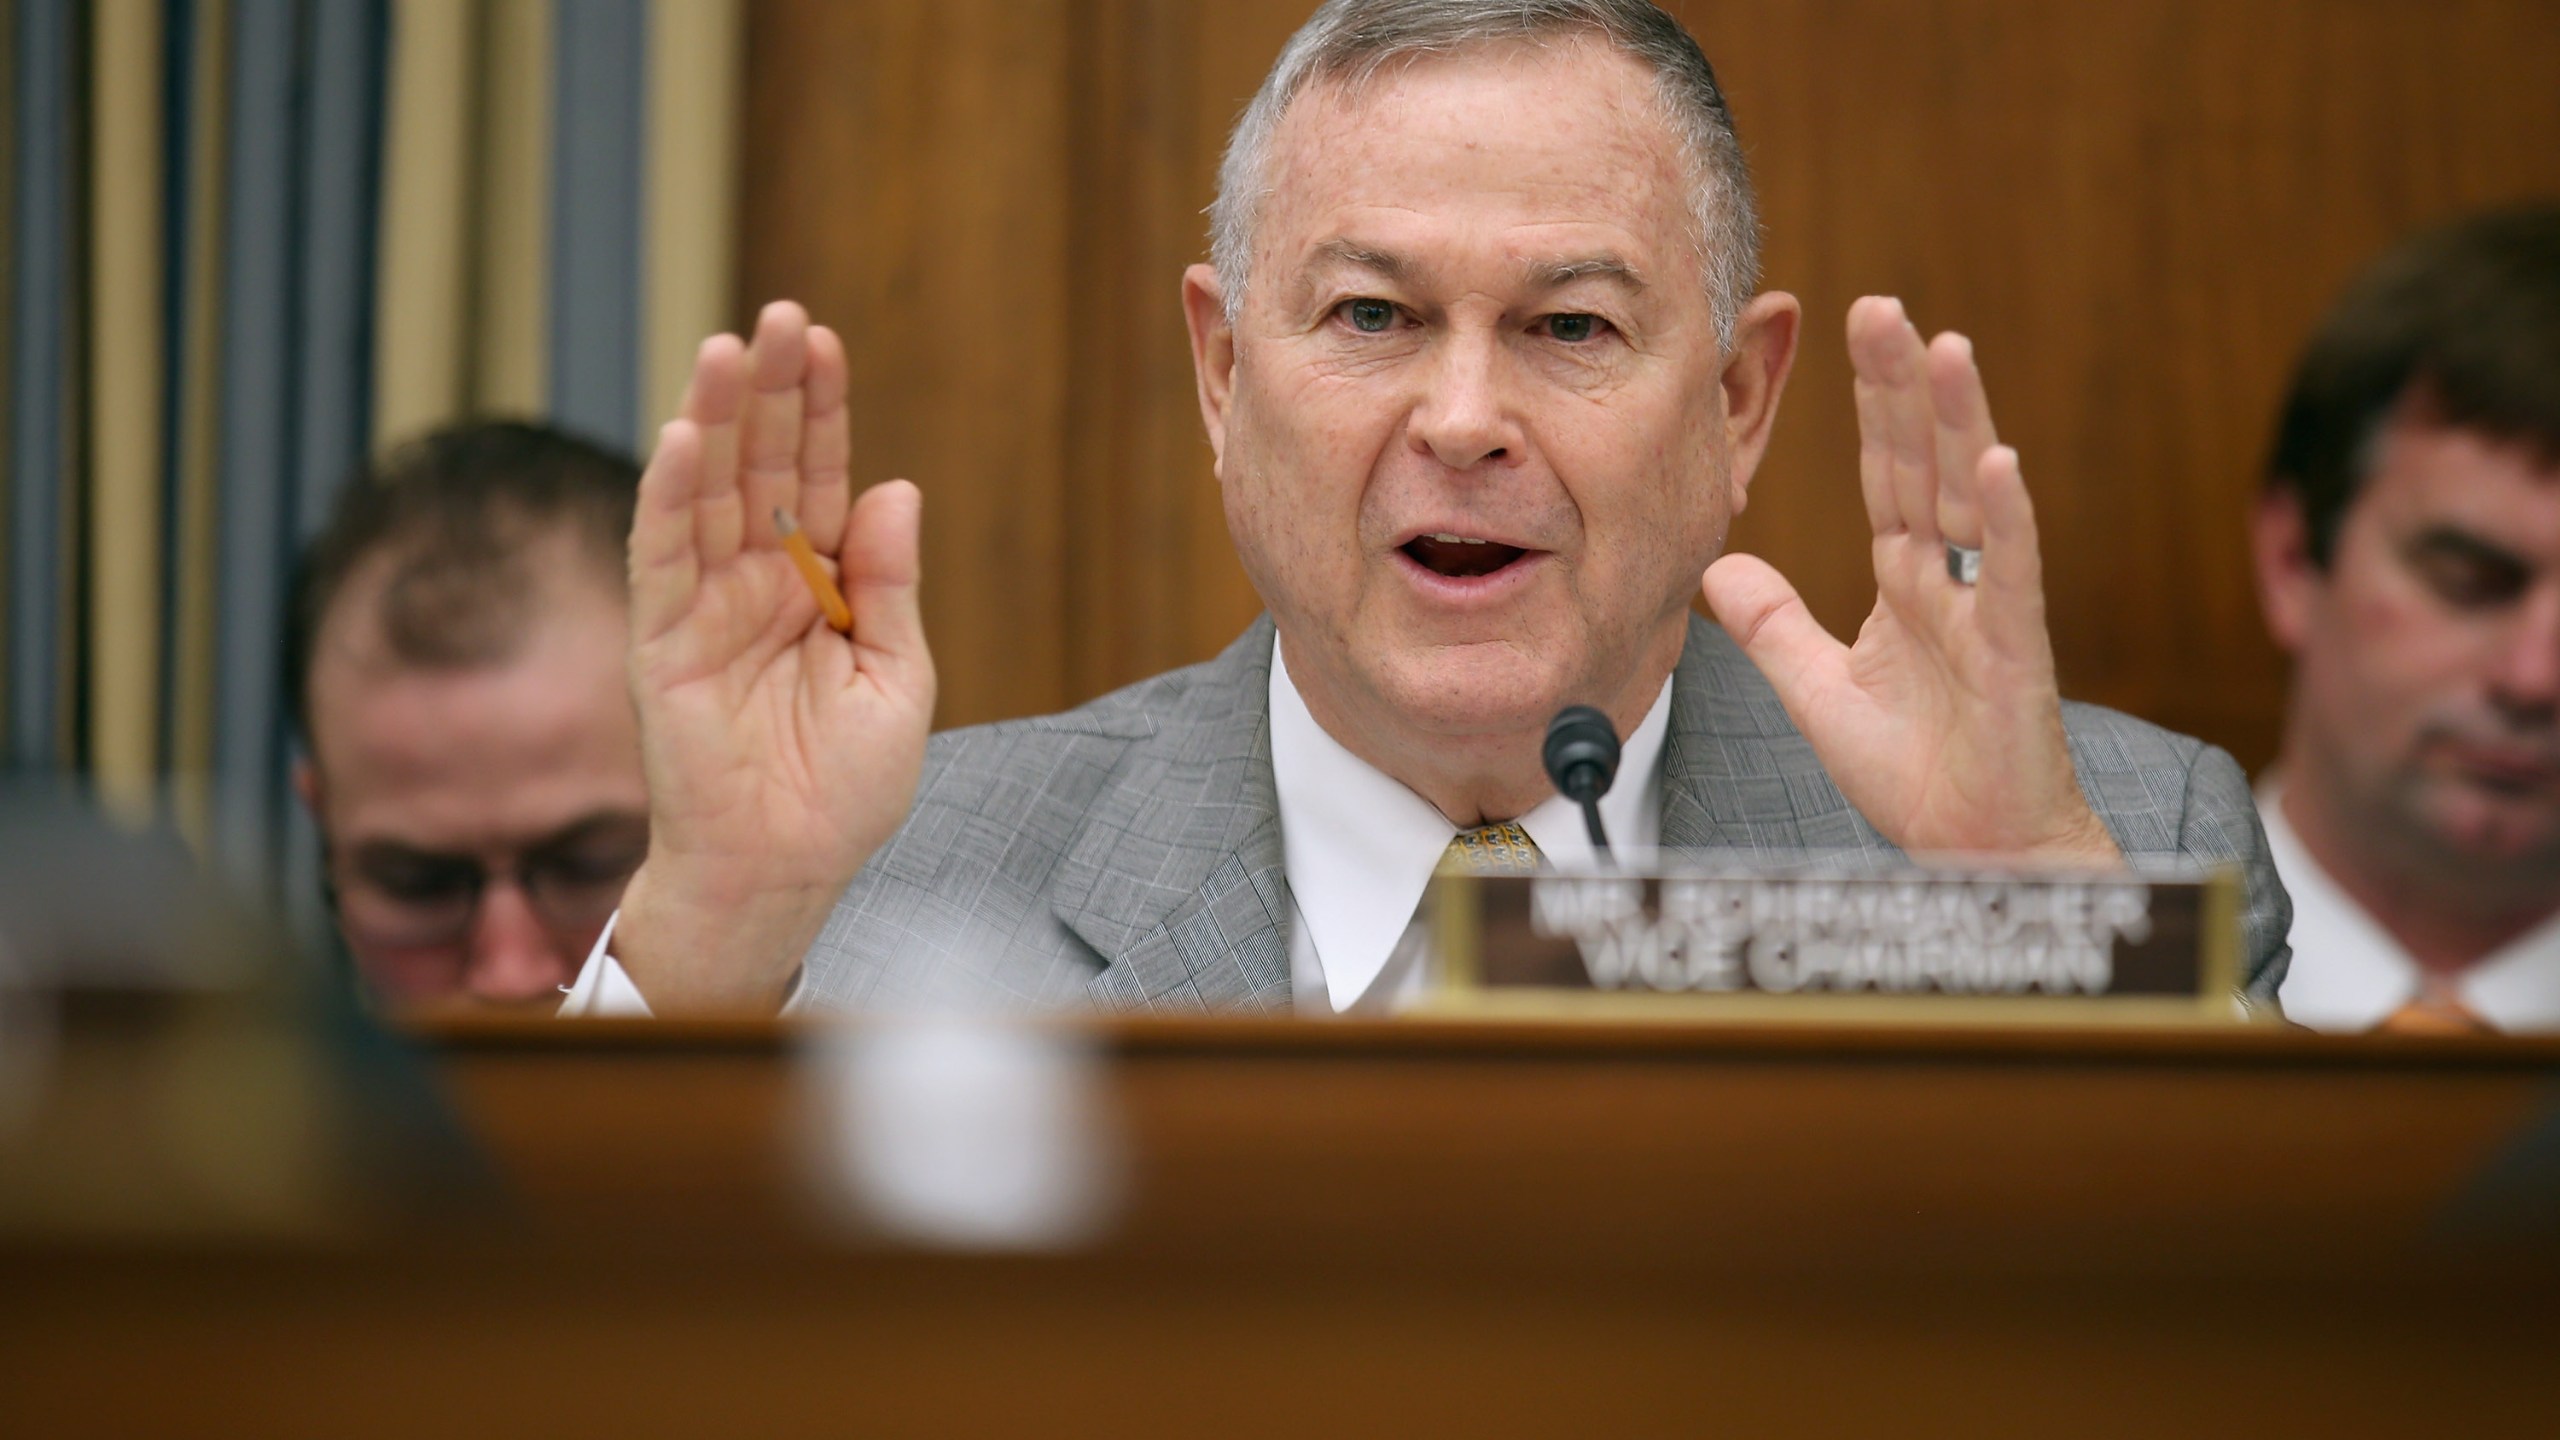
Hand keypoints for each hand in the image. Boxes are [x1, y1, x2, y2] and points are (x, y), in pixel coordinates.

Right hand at [616, 301, 935, 1010]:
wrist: (787, 868)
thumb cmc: (845, 789)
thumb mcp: (898, 679)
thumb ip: (890, 586)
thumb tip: (893, 486)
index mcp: (820, 584)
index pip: (817, 476)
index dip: (821, 410)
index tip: (826, 340)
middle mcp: (759, 581)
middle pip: (760, 466)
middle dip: (770, 390)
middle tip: (779, 316)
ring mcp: (707, 605)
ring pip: (706, 494)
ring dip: (713, 420)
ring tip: (724, 348)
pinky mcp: (664, 641)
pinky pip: (660, 557)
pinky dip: (668, 496)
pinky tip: (681, 438)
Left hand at [1700, 297, 2117, 862]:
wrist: (1972, 850)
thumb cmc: (1918, 772)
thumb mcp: (1817, 688)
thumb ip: (1775, 625)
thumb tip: (1721, 567)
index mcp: (1905, 580)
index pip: (1886, 472)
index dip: (1872, 403)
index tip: (1857, 325)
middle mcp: (1948, 578)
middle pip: (1923, 462)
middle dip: (1904, 385)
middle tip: (1881, 305)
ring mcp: (1986, 608)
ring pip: (1970, 498)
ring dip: (1960, 423)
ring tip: (1946, 347)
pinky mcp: (2014, 651)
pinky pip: (2009, 574)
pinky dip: (2003, 518)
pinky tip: (1996, 460)